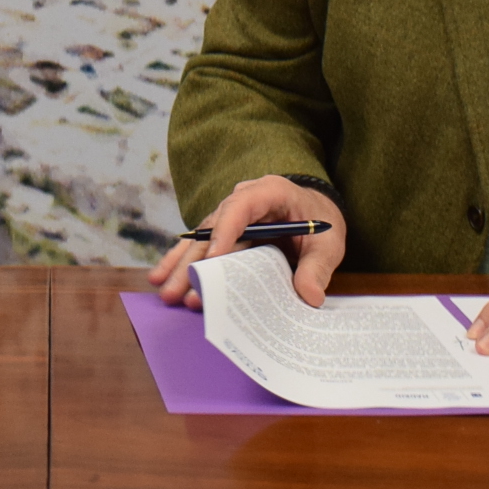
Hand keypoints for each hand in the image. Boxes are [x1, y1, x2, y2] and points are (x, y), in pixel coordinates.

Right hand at [145, 175, 346, 310]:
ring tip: (163, 290)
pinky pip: (201, 248)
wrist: (317, 213)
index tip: (214, 259)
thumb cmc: (321, 223)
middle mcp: (242, 200)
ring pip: (201, 240)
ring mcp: (230, 216)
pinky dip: (183, 263)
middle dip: (194, 261)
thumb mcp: (328, 244)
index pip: (240, 207)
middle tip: (178, 289)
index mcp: (269, 192)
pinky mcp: (225, 233)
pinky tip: (160, 277)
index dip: (225, 232)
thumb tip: (309, 296)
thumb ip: (317, 268)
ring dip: (182, 266)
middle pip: (213, 229)